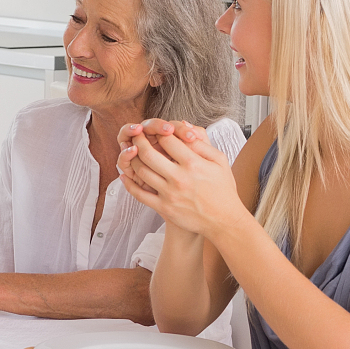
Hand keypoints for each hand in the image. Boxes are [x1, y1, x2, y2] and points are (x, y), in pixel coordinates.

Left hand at [116, 121, 239, 236]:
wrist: (223, 220)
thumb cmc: (223, 189)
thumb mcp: (220, 161)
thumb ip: (202, 143)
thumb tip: (185, 128)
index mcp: (193, 163)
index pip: (167, 139)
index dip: (159, 132)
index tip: (156, 131)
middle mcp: (179, 178)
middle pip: (148, 153)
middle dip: (139, 141)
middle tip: (136, 136)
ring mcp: (170, 194)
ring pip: (141, 171)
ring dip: (132, 160)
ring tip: (132, 153)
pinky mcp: (164, 208)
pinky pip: (140, 194)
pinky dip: (130, 183)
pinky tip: (126, 176)